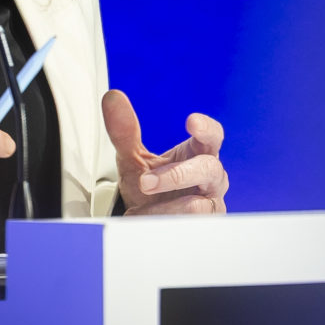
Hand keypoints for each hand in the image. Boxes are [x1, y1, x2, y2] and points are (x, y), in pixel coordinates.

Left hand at [102, 90, 227, 214]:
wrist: (146, 220)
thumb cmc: (150, 186)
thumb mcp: (133, 158)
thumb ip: (124, 131)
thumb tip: (112, 98)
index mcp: (196, 153)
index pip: (212, 135)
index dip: (206, 128)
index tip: (191, 122)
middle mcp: (210, 177)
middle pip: (208, 168)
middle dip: (177, 175)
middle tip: (146, 182)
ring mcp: (210, 203)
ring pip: (199, 203)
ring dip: (166, 205)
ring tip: (140, 209)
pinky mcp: (203, 225)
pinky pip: (189, 224)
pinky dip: (164, 222)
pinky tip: (147, 220)